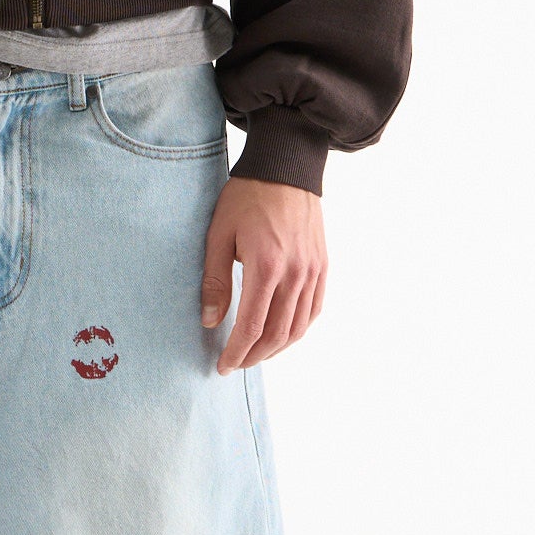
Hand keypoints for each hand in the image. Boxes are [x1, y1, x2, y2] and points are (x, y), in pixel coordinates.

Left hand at [200, 176, 327, 374]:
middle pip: (277, 334)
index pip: (252, 326)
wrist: (286, 168)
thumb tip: (211, 322)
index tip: (223, 366)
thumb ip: (215, 281)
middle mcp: (295, 273)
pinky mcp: (322, 266)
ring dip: (276, 348)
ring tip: (255, 354)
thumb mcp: (219, 234)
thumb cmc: (247, 197)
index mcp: (266, 266)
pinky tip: (282, 334)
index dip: (237, 353)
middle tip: (235, 364)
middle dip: (254, 356)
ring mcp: (313, 271)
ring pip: (298, 327)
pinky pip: (314, 309)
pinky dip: (298, 330)